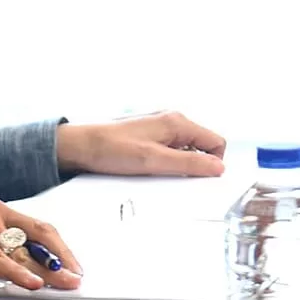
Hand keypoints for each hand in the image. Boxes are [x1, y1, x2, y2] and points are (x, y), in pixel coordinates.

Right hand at [0, 152, 81, 290]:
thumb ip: (1, 234)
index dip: (62, 250)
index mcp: (0, 212)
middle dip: (50, 267)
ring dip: (14, 269)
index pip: (40, 230)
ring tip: (33, 284)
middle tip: (69, 283)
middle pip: (23, 246)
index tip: (76, 268)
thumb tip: (28, 256)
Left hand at [56, 110, 226, 177]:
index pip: (216, 142)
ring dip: (178, 165)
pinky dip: (165, 162)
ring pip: (186, 150)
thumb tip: (219, 168)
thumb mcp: (154, 161)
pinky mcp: (149, 135)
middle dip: (194, 165)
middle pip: (202, 146)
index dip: (213, 164)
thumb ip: (188, 163)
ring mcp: (160, 127)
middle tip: (174, 179)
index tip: (198, 180)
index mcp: (178, 122)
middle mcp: (172, 120)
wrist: (80, 145)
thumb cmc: (112, 149)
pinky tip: (148, 169)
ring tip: (156, 173)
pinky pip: (170, 150)